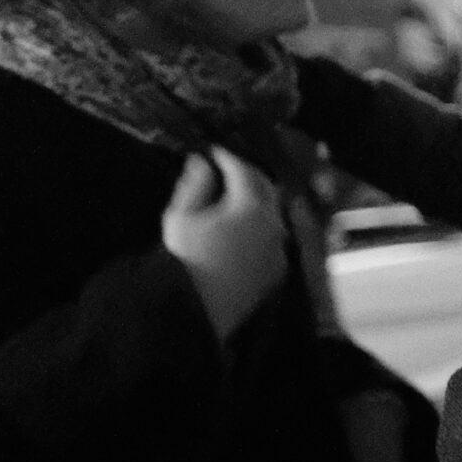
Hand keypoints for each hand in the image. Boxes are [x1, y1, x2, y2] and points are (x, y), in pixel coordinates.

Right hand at [161, 148, 289, 339]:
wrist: (196, 310)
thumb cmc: (185, 259)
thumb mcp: (181, 217)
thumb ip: (195, 184)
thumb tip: (202, 161)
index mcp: (251, 205)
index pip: (243, 170)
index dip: (227, 157)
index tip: (214, 150)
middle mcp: (274, 223)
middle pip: (265, 188)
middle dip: (246, 174)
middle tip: (226, 168)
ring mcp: (280, 247)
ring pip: (273, 212)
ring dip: (257, 199)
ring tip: (234, 195)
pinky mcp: (278, 269)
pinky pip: (274, 236)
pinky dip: (262, 224)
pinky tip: (245, 226)